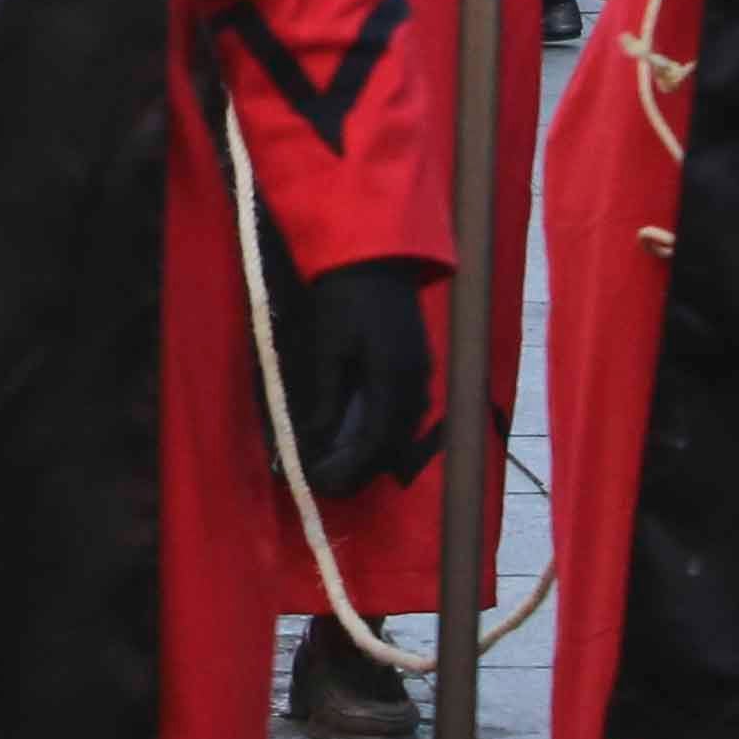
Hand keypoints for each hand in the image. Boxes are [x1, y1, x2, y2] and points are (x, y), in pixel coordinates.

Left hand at [274, 255, 439, 493]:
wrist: (375, 255)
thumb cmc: (344, 295)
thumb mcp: (328, 346)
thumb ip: (327, 395)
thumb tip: (316, 438)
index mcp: (394, 377)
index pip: (379, 440)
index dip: (353, 467)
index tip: (326, 482)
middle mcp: (417, 381)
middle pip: (396, 442)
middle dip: (364, 466)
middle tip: (328, 480)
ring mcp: (422, 372)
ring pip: (404, 429)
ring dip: (376, 450)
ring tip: (340, 463)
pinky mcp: (420, 363)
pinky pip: (408, 411)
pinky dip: (386, 429)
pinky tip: (361, 434)